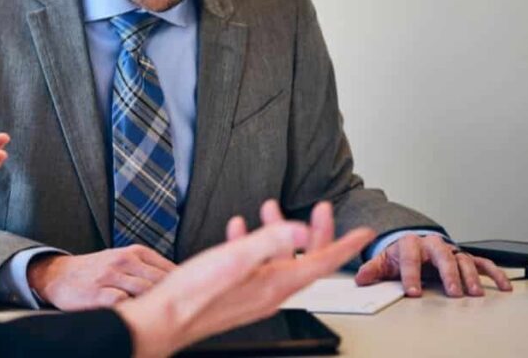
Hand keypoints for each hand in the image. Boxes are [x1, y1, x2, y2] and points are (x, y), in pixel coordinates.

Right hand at [27, 245, 175, 310]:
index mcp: (135, 252)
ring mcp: (110, 276)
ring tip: (168, 323)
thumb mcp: (123, 261)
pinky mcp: (98, 293)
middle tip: (186, 315)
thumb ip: (148, 270)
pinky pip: (122, 304)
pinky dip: (133, 313)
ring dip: (156, 308)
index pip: (169, 269)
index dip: (184, 287)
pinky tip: (139, 322)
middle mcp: (124, 260)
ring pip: (145, 292)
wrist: (58, 275)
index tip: (193, 302)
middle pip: (161, 282)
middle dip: (174, 300)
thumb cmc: (97, 272)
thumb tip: (180, 287)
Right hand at [115, 199, 374, 357]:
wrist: (164, 318)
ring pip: (278, 261)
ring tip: (270, 207)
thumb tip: (299, 228)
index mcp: (275, 284)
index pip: (321, 263)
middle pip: (304, 260)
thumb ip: (268, 242)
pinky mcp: (235, 293)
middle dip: (314, 232)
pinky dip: (252, 244)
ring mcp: (253, 294)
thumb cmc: (194, 294)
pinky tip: (237, 229)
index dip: (344, 245)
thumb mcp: (234, 259)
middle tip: (322, 208)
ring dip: (279, 233)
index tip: (363, 232)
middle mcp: (269, 292)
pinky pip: (254, 266)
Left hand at [355, 233, 511, 296]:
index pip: (410, 258)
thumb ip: (373, 270)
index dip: (411, 275)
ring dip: (469, 276)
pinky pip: (482, 263)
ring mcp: (450, 251)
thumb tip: (361, 278)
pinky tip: (503, 286)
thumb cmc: (399, 256)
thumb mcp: (383, 261)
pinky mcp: (464, 257)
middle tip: (452, 292)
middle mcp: (432, 245)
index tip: (412, 292)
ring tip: (474, 293)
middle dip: (447, 274)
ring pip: (462, 260)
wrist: (413, 245)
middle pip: (442, 256)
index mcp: (410, 244)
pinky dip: (494, 273)